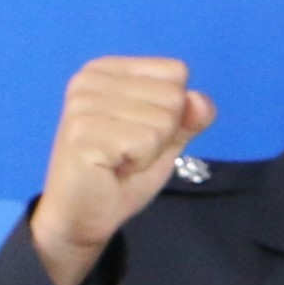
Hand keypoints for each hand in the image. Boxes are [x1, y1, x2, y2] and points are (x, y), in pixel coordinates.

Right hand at [31, 57, 215, 284]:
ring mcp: (82, 105)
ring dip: (150, 151)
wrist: (83, 214)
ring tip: (120, 160)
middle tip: (129, 151)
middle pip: (173, 96)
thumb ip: (189, 115)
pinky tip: (113, 167)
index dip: (173, 111)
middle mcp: (89, 80)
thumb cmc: (121, 173)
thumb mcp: (166, 138)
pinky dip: (140, 162)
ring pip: (163, 120)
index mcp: (107, 70)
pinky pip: (146, 141)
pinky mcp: (83, 133)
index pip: (176, 72)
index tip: (140, 132)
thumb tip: (201, 100)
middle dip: (163, 133)